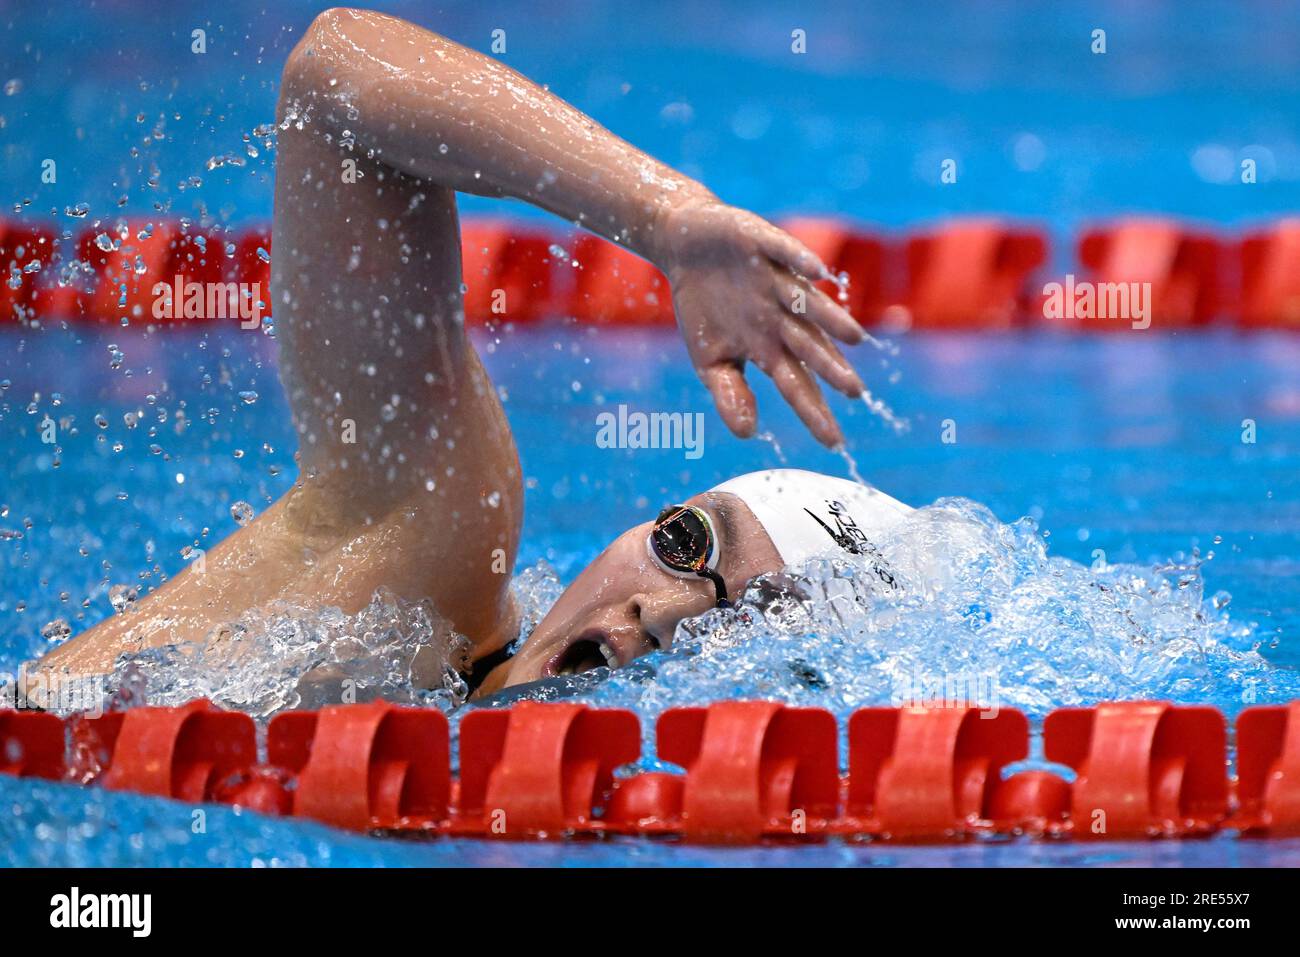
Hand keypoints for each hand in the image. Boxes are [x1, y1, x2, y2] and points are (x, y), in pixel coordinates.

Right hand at [653, 196, 866, 446]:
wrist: (684, 246)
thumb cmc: (702, 306)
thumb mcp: (708, 359)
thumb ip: (730, 394)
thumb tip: (748, 434)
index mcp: (768, 347)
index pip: (796, 384)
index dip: (813, 411)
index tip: (834, 443)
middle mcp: (780, 317)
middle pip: (810, 347)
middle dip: (831, 369)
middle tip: (855, 393)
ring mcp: (775, 282)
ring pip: (807, 303)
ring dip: (829, 318)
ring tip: (855, 337)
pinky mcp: (764, 244)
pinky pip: (785, 252)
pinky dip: (800, 261)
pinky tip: (817, 273)